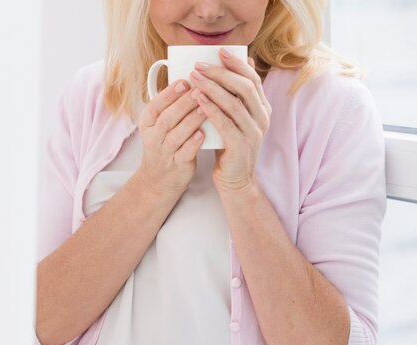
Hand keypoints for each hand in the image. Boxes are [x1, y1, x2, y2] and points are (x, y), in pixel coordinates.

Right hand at [136, 79, 207, 196]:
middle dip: (183, 103)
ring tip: (206, 108)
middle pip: (166, 118)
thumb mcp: (159, 124)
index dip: (169, 94)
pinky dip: (193, 143)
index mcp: (147, 123)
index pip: (155, 106)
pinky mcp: (177, 165)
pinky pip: (184, 153)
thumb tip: (191, 77)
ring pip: (176, 135)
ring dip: (191, 120)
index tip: (184, 81)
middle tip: (200, 90)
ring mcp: (164, 152)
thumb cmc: (165, 144)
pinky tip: (203, 134)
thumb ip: (171, 105)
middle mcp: (153, 137)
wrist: (159, 179)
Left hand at [189, 49, 271, 192]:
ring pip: (234, 103)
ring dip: (212, 87)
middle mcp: (261, 118)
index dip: (237, 64)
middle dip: (221, 73)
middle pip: (244, 87)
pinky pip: (225, 122)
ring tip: (194, 78)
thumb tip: (239, 66)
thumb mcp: (235, 119)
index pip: (252, 79)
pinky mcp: (240, 145)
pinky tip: (198, 99)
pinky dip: (211, 109)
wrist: (235, 179)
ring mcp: (253, 132)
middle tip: (200, 65)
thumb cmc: (230, 146)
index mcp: (262, 109)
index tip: (220, 52)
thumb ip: (235, 96)